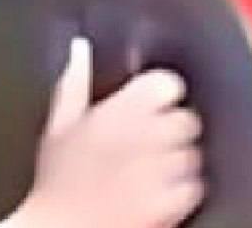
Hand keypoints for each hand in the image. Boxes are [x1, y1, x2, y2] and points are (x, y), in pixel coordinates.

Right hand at [1, 37, 204, 227]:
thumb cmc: (56, 183)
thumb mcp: (58, 125)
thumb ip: (74, 82)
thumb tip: (80, 49)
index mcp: (117, 112)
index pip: (166, 83)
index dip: (161, 93)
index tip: (151, 102)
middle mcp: (144, 138)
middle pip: (187, 119)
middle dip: (172, 129)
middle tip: (149, 142)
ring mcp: (160, 173)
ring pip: (193, 154)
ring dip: (178, 160)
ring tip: (149, 170)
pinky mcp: (170, 204)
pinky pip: (195, 188)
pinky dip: (182, 190)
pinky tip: (156, 191)